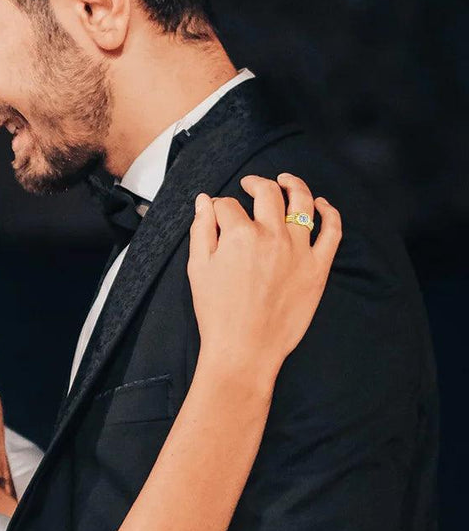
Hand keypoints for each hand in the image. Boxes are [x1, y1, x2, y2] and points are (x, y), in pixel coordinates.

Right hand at [188, 173, 341, 378]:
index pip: (228, 206)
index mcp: (239, 235)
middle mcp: (271, 235)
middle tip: (250, 184)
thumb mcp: (198, 269)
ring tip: (286, 181)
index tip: (218, 212)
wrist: (244, 349)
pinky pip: (332, 231)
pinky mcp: (317, 267)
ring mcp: (298, 250)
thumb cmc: (217, 313)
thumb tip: (205, 201)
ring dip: (293, 184)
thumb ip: (202, 229)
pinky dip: (329, 212)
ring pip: (301, 202)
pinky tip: (322, 204)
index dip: (220, 206)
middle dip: (255, 184)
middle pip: (266, 194)